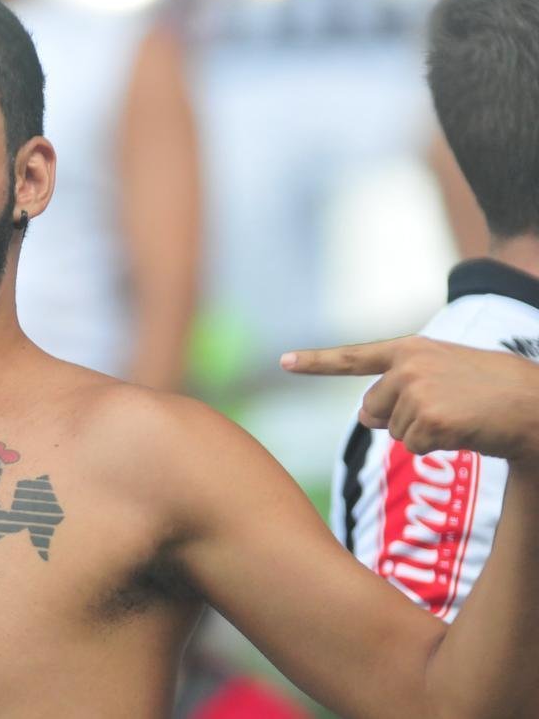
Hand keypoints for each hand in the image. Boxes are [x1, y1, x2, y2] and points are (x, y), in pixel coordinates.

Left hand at [281, 335, 538, 458]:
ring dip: (423, 436)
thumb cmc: (495, 391)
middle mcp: (407, 366)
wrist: (537, 405)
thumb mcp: (446, 373)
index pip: (353, 357)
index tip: (283, 362)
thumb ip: (403, 385)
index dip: (315, 362)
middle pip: (372, 411)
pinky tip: (464, 430)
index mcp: (411, 350)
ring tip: (460, 417)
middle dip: (398, 421)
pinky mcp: (428, 418)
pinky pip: (414, 447)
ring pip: (394, 433)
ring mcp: (416, 391)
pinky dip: (437, 448)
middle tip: (444, 412)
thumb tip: (367, 418)